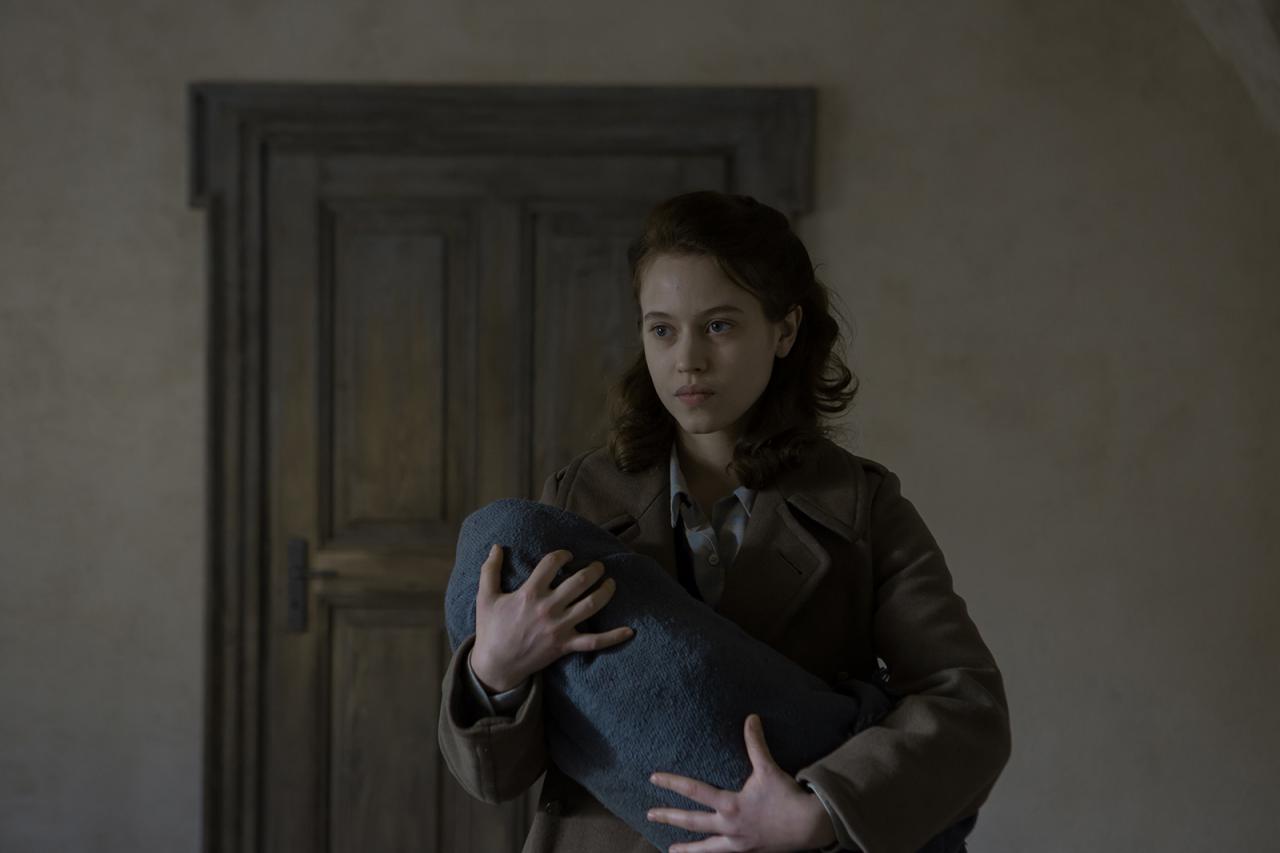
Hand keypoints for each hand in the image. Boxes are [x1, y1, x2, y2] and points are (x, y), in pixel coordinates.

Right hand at [470, 544, 635, 691]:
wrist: (496, 665)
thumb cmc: (491, 629)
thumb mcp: (485, 597)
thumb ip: (490, 570)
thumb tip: (496, 546)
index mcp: (529, 593)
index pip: (552, 563)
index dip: (562, 555)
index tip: (566, 556)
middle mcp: (548, 608)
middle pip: (579, 581)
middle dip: (593, 569)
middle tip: (597, 566)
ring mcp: (559, 627)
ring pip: (591, 604)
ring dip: (605, 590)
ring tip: (610, 582)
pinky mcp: (565, 645)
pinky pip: (594, 642)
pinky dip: (613, 637)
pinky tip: (629, 631)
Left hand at [647, 714, 837, 852]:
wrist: (809, 825)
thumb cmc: (786, 796)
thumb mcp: (768, 768)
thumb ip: (756, 743)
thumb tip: (751, 718)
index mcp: (730, 805)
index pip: (693, 791)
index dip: (671, 783)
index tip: (653, 778)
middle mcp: (729, 826)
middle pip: (692, 822)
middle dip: (669, 817)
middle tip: (650, 814)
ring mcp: (738, 842)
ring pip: (706, 848)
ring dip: (687, 849)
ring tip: (671, 850)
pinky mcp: (748, 851)